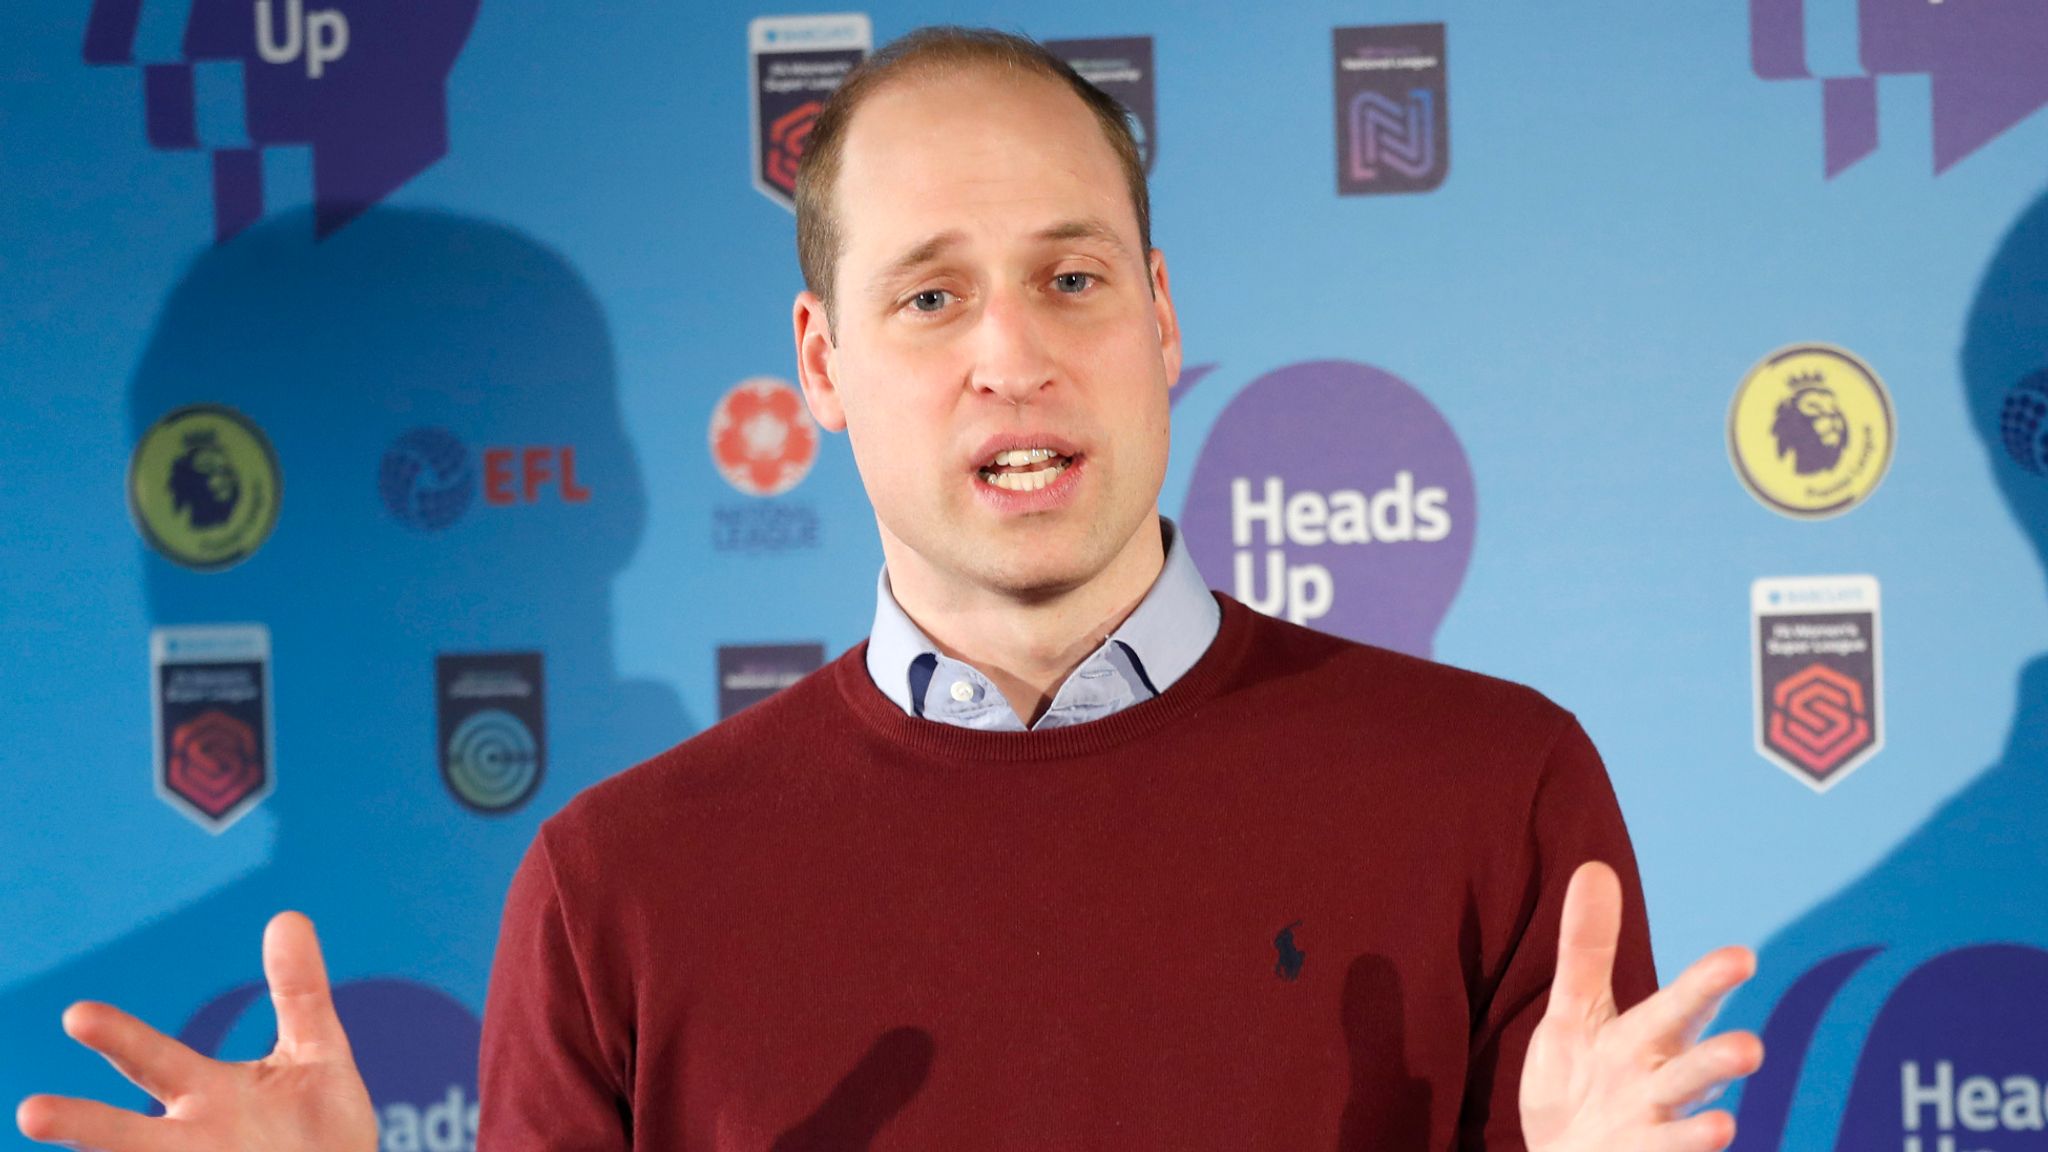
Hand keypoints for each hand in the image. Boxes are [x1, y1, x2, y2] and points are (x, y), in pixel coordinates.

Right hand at [15, 911, 376, 1151]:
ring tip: (48, 1132)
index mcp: (206, 1091)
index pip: (154, 1059)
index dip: (120, 1037)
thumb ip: (299, 992)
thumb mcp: (317, 1052)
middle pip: (127, 1134)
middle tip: (31, 1112)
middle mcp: (192, 1137)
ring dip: (105, 1150)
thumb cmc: (321, 1124)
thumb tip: (287, 916)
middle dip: (83, 1123)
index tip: (76, 1015)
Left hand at [1520, 862, 1764, 1151]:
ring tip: (1724, 1127)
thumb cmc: (1580, 1078)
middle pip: (1694, 1068)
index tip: (1741, 956)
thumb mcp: (1575, 1008)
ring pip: (1681, 1125)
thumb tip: (1595, 866)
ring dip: (1705, 1129)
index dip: (1707, 982)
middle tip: (1751, 1048)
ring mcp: (1651, 1128)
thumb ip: (1587, 947)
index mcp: (1648, 1039)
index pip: (1682, 1005)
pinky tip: (1706, 1146)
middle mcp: (1660, 1082)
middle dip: (1721, 1059)